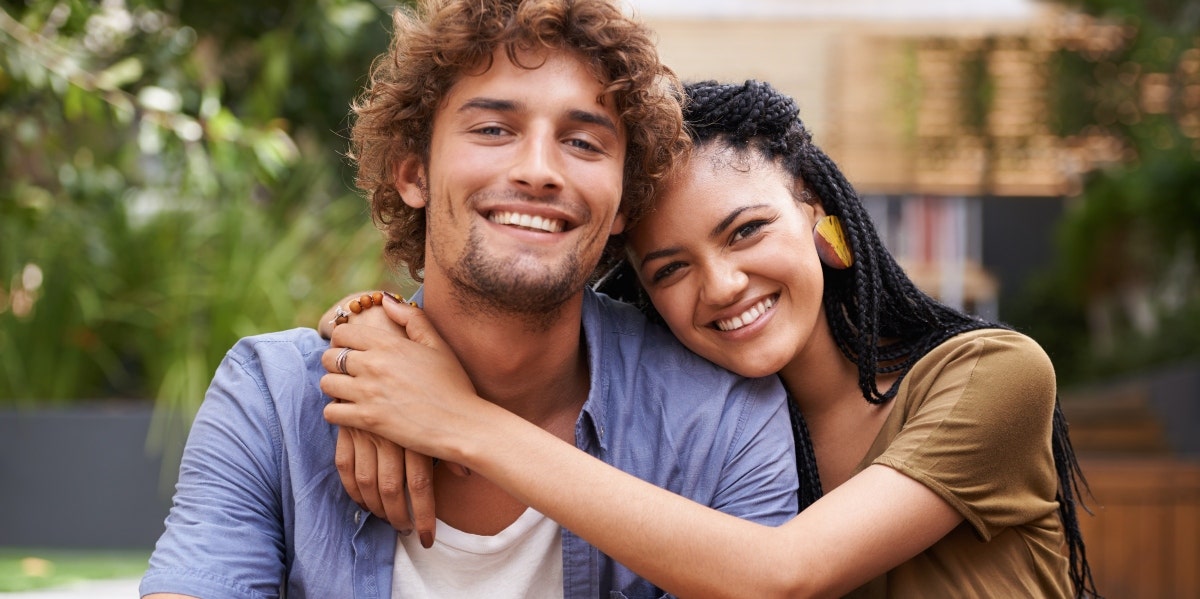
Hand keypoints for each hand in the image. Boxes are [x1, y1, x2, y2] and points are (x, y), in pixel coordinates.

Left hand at [321, 298, 494, 466]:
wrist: (461, 424)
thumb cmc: (454, 384)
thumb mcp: (438, 344)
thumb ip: (411, 318)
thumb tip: (385, 300)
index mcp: (389, 343)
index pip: (342, 332)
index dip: (342, 340)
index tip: (350, 349)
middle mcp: (374, 364)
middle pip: (329, 357)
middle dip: (335, 363)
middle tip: (348, 372)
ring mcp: (368, 392)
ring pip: (326, 384)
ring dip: (335, 387)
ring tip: (349, 392)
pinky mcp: (367, 419)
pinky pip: (331, 412)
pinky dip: (337, 412)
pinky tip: (351, 412)